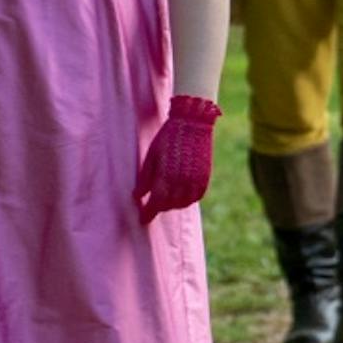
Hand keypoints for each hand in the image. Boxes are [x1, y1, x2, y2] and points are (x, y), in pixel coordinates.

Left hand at [135, 95, 220, 221]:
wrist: (193, 123)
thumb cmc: (168, 137)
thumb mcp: (152, 155)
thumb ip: (145, 178)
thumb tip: (137, 196)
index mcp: (167, 176)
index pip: (156, 203)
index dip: (148, 213)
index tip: (142, 220)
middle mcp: (183, 181)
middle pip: (168, 205)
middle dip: (158, 207)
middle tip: (151, 206)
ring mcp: (196, 180)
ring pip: (182, 203)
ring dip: (172, 205)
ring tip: (164, 200)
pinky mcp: (205, 177)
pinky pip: (196, 197)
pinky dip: (187, 200)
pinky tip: (180, 196)